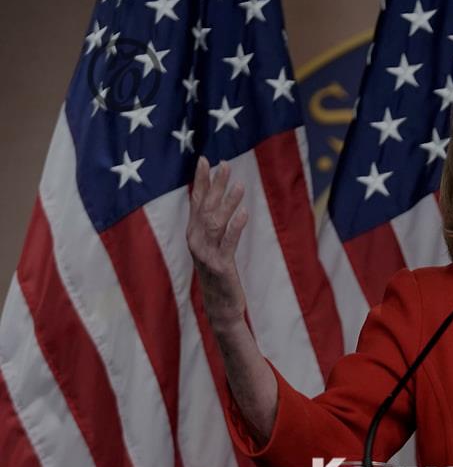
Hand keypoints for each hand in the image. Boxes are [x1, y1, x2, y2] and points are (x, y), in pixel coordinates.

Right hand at [187, 157, 248, 331]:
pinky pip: (228, 243)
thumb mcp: (212, 246)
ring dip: (226, 202)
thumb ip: (211, 224)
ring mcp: (206, 254)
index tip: (204, 160)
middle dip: (214, 185)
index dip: (199, 181)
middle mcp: (195, 241)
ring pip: (215, 222)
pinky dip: (235, 227)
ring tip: (239, 185)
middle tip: (225, 165)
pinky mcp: (220, 266)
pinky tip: (244, 212)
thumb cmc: (218, 274)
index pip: (195, 201)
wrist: (220, 306)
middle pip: (205, 207)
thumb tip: (215, 199)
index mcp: (193, 234)